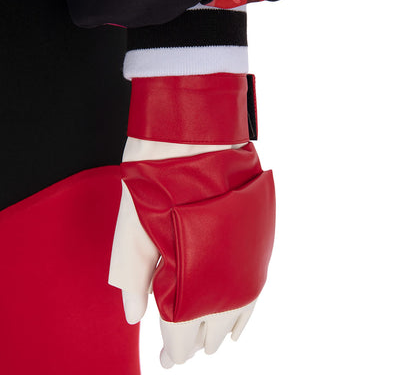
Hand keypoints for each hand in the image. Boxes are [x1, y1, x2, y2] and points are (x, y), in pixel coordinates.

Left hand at [109, 138, 259, 366]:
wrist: (196, 134)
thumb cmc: (159, 176)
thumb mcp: (134, 225)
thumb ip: (136, 274)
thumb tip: (135, 314)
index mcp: (189, 276)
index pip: (182, 333)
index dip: (173, 351)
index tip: (165, 358)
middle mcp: (225, 275)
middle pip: (211, 329)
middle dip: (194, 343)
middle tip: (180, 351)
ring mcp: (246, 258)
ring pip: (238, 314)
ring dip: (220, 330)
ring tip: (209, 342)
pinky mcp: (258, 241)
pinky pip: (256, 290)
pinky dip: (244, 310)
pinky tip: (239, 320)